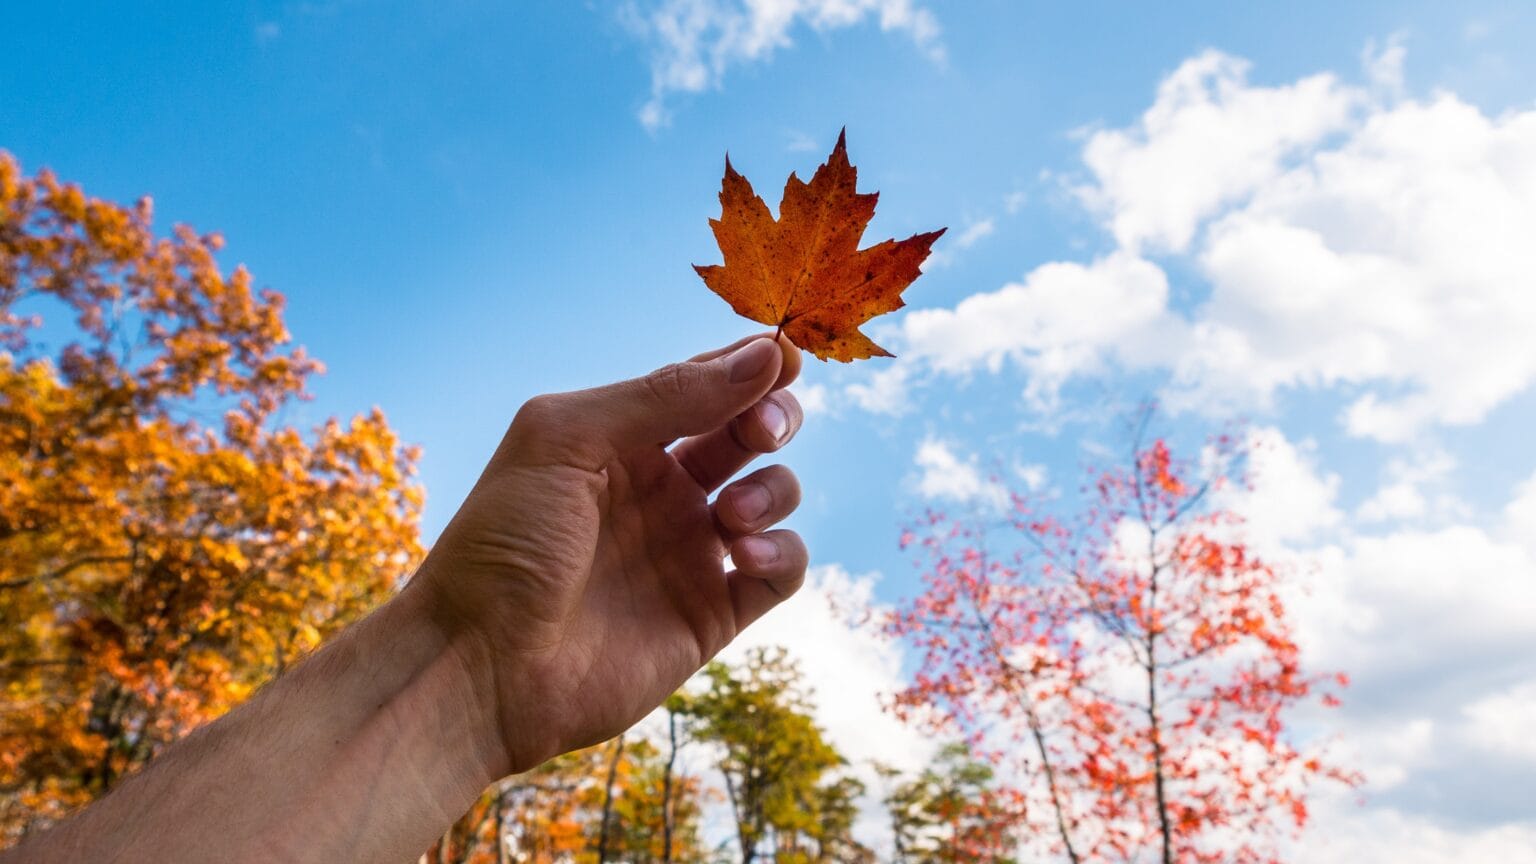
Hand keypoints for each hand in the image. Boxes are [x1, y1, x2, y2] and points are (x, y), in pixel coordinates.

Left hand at [414, 334, 807, 773]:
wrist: (480, 665)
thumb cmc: (503, 544)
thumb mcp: (568, 440)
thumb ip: (666, 395)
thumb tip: (764, 355)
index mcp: (620, 441)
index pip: (702, 386)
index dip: (750, 366)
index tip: (784, 355)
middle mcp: (660, 490)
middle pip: (747, 433)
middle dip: (771, 419)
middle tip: (762, 430)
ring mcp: (688, 551)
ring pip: (774, 495)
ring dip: (774, 489)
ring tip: (730, 513)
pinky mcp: (711, 614)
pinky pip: (780, 570)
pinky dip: (783, 552)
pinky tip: (743, 553)